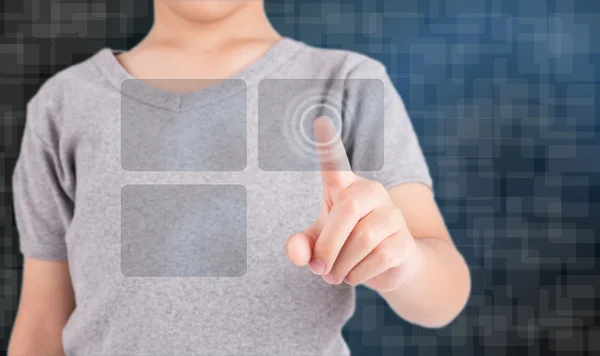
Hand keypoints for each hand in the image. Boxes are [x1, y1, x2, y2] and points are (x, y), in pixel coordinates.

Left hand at [286, 117, 420, 292]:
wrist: (390, 267)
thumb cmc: (347, 245)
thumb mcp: (318, 245)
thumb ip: (301, 246)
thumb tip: (297, 254)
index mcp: (345, 188)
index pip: (335, 163)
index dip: (328, 143)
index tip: (321, 120)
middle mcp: (372, 193)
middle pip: (348, 208)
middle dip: (328, 243)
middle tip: (318, 268)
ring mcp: (392, 215)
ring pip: (363, 237)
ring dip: (341, 264)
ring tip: (334, 275)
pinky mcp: (406, 240)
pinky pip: (380, 256)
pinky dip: (359, 273)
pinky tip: (353, 276)